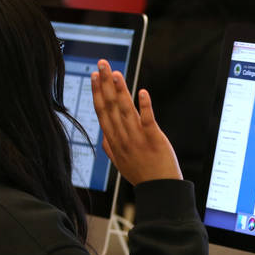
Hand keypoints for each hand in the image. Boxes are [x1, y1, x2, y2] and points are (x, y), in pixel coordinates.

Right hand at [91, 60, 181, 183]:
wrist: (159, 190)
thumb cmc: (141, 175)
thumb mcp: (120, 163)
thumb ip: (111, 148)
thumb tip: (104, 137)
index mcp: (113, 141)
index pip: (102, 112)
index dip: (97, 93)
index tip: (94, 76)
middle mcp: (122, 137)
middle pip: (110, 106)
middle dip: (105, 84)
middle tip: (102, 64)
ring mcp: (137, 138)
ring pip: (126, 110)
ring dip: (120, 90)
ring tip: (116, 73)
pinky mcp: (154, 139)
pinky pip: (148, 120)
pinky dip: (145, 106)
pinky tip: (142, 92)